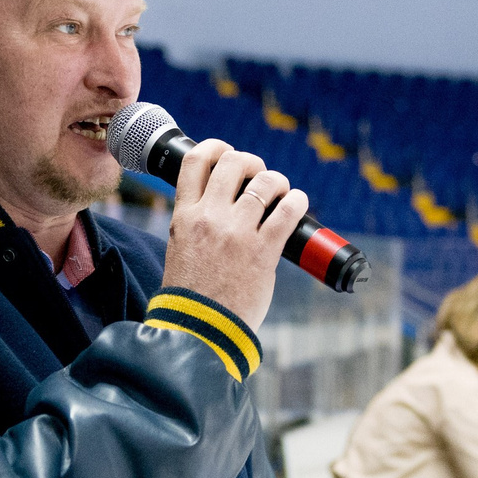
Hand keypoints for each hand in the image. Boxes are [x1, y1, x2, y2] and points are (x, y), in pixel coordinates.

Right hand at [159, 138, 306, 332]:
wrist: (198, 329)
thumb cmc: (191, 295)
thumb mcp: (180, 248)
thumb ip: (197, 223)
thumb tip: (224, 206)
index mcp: (184, 215)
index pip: (195, 160)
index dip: (216, 147)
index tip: (227, 153)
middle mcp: (209, 217)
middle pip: (233, 162)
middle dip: (251, 162)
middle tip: (258, 176)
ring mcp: (236, 233)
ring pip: (264, 182)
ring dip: (277, 182)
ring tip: (280, 192)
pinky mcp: (263, 251)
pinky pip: (288, 211)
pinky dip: (297, 201)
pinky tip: (297, 204)